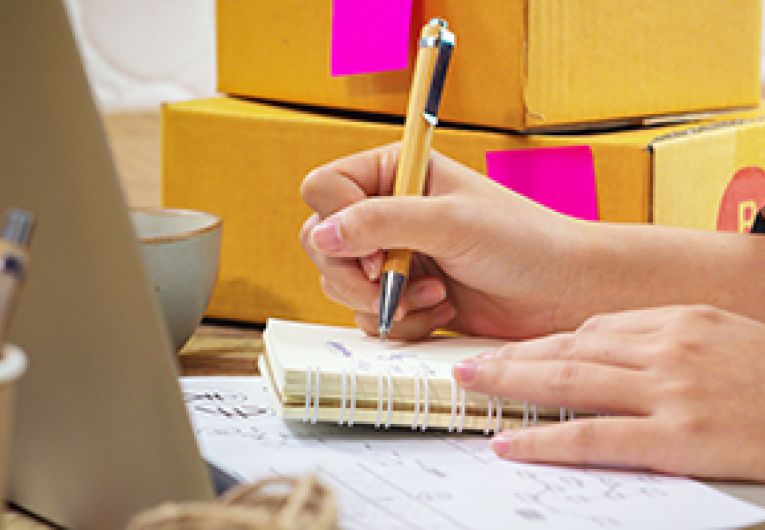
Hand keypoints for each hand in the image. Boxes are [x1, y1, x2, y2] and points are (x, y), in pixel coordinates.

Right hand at [300, 144, 587, 339]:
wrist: (562, 292)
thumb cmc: (521, 242)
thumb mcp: (449, 222)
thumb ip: (381, 222)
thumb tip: (320, 233)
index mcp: (394, 173)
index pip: (324, 189)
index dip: (338, 223)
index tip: (375, 252)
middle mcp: (388, 212)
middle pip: (321, 242)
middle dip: (355, 274)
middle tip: (391, 283)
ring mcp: (393, 255)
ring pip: (340, 284)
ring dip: (384, 300)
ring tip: (436, 294)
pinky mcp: (403, 294)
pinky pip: (369, 315)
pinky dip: (402, 321)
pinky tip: (444, 309)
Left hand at [453, 305, 764, 480]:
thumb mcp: (720, 338)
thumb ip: (661, 340)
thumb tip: (600, 350)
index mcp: (676, 320)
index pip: (590, 330)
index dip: (541, 344)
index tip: (508, 352)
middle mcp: (667, 346)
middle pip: (569, 348)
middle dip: (511, 356)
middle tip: (465, 363)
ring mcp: (671, 389)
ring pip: (571, 382)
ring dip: (513, 384)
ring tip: (472, 388)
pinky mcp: (679, 436)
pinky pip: (596, 436)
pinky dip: (547, 438)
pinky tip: (512, 442)